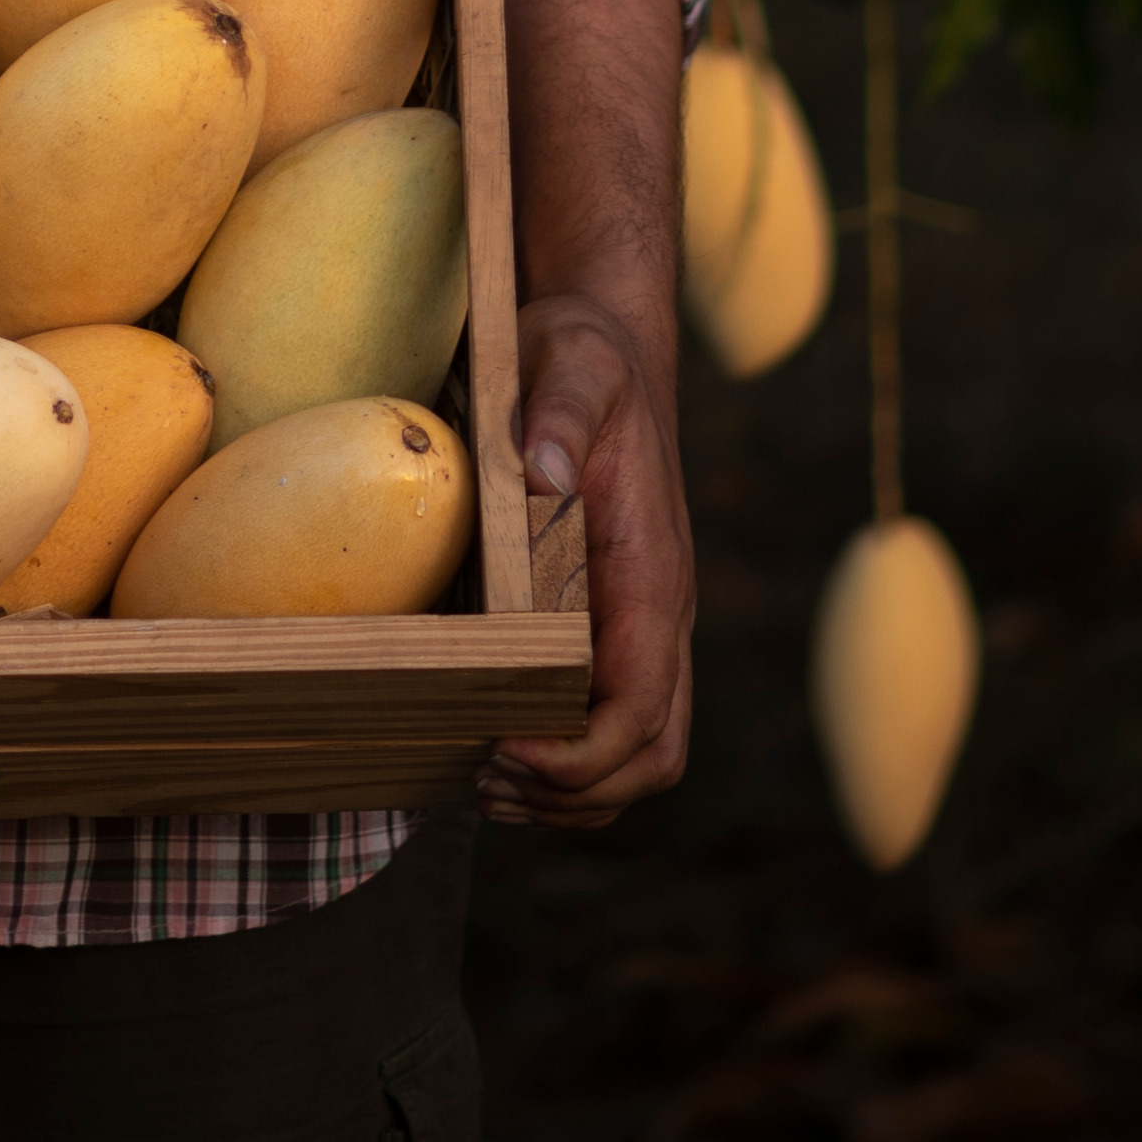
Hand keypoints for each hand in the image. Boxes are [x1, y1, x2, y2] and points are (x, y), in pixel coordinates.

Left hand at [477, 290, 693, 828]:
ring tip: (483, 786)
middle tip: (483, 782)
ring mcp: (638, 625)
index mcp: (652, 573)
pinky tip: (495, 750)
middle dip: (574, 791)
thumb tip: (544, 467)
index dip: (582, 752)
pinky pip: (608, 721)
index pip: (643, 704)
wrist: (602, 349)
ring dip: (569, 792)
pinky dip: (563, 761)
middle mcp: (657, 613)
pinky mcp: (609, 623)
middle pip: (652, 754)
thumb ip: (560, 407)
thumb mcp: (570, 361)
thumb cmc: (582, 358)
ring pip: (637, 754)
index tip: (506, 751)